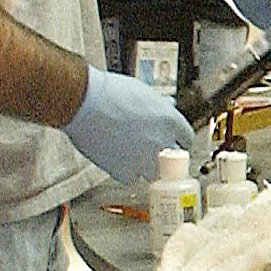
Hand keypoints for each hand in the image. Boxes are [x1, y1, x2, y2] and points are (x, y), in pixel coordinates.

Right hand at [64, 65, 194, 181]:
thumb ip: (158, 105)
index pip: (186, 137)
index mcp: (170, 121)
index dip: (177, 139)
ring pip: (152, 172)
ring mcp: (143, 159)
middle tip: (149, 149)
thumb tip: (166, 106)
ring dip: (145, 166)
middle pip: (171, 159)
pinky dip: (125, 173)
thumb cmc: (110, 92)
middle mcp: (161, 142)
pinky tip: (118, 162)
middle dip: (162, 154)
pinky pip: (130, 179)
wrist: (85, 102)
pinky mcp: (123, 170)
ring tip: (132, 156)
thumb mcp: (143, 91)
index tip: (173, 140)